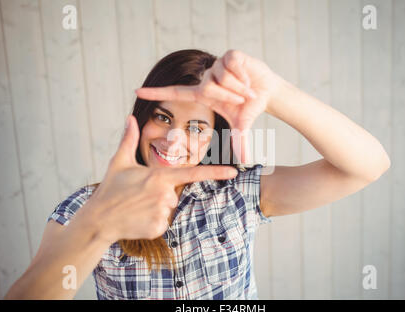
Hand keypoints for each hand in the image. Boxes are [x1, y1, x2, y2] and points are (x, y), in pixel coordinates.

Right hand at [88, 115, 237, 241]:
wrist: (98, 220)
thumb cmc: (110, 189)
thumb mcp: (119, 162)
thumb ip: (129, 140)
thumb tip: (130, 118)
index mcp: (159, 176)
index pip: (193, 174)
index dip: (215, 172)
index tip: (234, 172)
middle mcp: (165, 194)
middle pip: (174, 194)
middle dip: (160, 195)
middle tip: (139, 196)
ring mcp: (162, 212)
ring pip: (168, 209)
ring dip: (156, 208)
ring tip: (137, 208)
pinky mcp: (158, 228)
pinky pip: (162, 223)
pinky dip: (152, 222)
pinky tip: (138, 220)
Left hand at [135, 49, 281, 163]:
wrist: (267, 91)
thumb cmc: (250, 107)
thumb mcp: (242, 126)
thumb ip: (239, 143)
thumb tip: (244, 163)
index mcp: (204, 94)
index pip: (175, 93)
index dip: (157, 93)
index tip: (136, 92)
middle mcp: (207, 78)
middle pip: (208, 87)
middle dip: (228, 95)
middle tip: (244, 99)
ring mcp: (217, 65)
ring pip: (221, 76)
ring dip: (239, 87)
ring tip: (248, 88)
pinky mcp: (230, 54)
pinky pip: (231, 64)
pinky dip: (244, 74)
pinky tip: (249, 77)